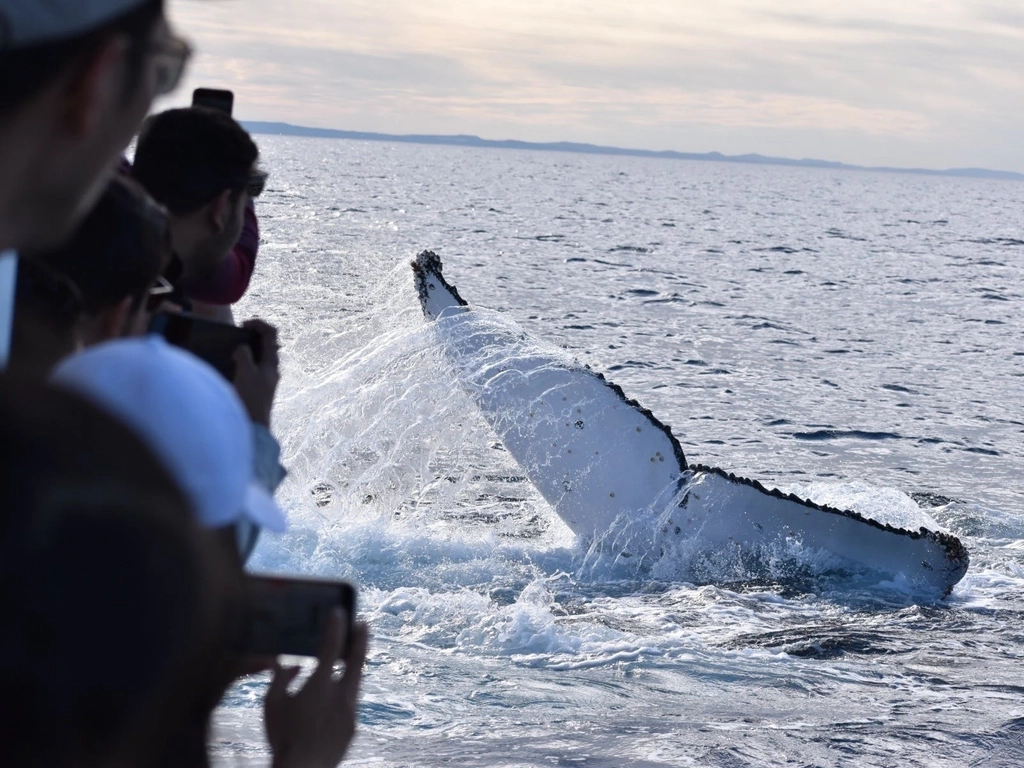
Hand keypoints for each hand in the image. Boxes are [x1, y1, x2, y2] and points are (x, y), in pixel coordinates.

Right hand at [232, 319, 279, 427]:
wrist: (253, 426)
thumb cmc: (251, 399)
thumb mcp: (246, 373)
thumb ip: (244, 355)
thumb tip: (241, 348)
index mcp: (271, 362)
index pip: (271, 333)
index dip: (258, 323)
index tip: (242, 325)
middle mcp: (271, 368)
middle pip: (265, 343)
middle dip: (250, 335)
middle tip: (234, 336)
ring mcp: (264, 378)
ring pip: (257, 355)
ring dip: (244, 349)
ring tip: (229, 350)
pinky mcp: (256, 387)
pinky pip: (250, 367)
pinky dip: (241, 361)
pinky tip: (228, 366)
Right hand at [265, 610, 368, 767]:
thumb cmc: (281, 737)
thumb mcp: (272, 704)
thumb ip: (281, 678)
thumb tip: (293, 664)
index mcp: (320, 685)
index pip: (331, 647)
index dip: (335, 627)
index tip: (340, 611)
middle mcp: (341, 696)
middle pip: (357, 660)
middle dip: (360, 639)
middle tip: (362, 622)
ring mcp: (350, 712)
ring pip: (356, 682)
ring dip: (353, 667)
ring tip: (348, 656)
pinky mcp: (352, 727)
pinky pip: (350, 704)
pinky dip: (344, 694)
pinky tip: (334, 696)